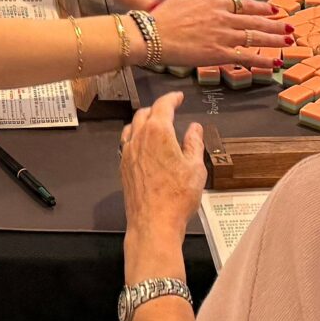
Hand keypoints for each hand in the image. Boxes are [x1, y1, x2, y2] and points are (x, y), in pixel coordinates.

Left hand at [120, 92, 207, 246]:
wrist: (153, 224)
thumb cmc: (178, 197)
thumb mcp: (195, 168)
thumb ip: (194, 143)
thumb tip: (194, 128)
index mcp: (158, 132)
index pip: (163, 105)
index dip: (172, 98)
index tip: (178, 97)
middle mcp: (138, 138)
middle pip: (144, 113)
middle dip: (158, 108)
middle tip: (170, 110)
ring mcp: (127, 153)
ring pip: (132, 127)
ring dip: (144, 121)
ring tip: (156, 125)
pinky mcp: (123, 168)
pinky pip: (126, 143)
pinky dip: (135, 136)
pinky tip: (144, 145)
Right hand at [147, 0, 287, 70]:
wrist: (152, 35)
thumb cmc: (162, 17)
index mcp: (214, 3)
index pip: (244, 4)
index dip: (260, 7)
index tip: (272, 9)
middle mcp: (223, 18)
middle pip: (255, 20)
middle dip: (275, 24)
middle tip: (290, 27)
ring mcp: (223, 36)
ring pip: (256, 37)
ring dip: (275, 40)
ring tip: (289, 42)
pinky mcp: (219, 54)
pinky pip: (246, 58)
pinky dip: (262, 61)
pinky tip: (274, 63)